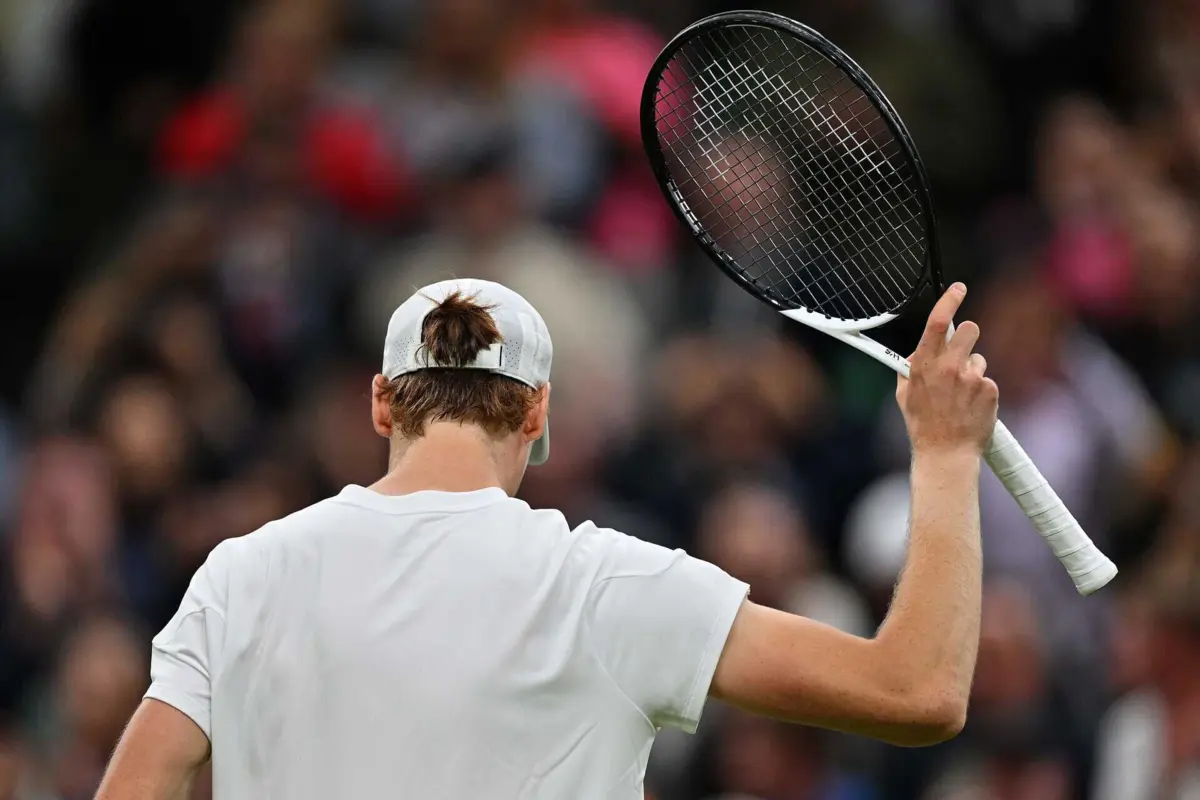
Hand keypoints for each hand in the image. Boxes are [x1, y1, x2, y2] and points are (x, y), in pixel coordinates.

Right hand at [897, 284, 998, 455]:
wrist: (945, 453)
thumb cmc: (923, 425)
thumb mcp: (904, 395)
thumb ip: (909, 369)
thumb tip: (916, 351)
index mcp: (924, 365)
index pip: (939, 322)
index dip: (950, 300)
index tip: (958, 288)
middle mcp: (948, 367)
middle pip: (970, 330)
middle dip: (968, 337)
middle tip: (962, 354)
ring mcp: (971, 378)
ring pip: (979, 358)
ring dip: (972, 370)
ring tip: (961, 395)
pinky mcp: (989, 389)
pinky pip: (987, 380)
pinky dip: (981, 391)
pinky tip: (970, 406)